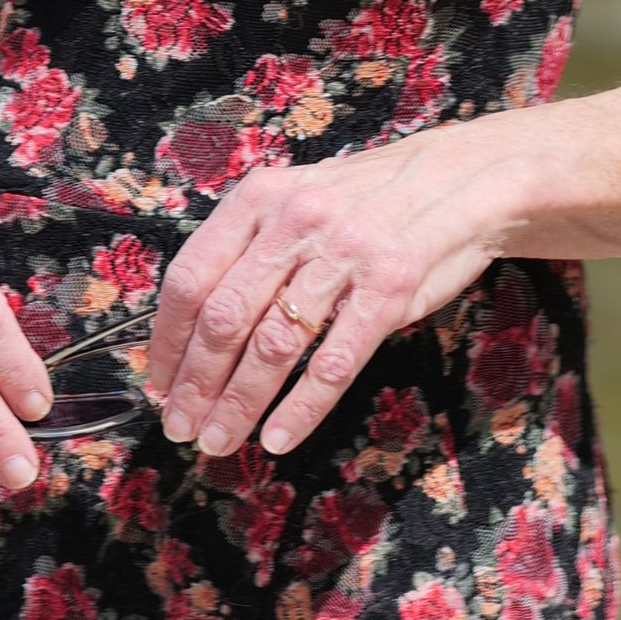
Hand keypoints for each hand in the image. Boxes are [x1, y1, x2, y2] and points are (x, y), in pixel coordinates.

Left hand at [144, 131, 513, 459]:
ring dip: (238, 403)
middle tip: (179, 426)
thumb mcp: (298, 200)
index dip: (166, 339)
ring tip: (217, 440)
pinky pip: (333, 362)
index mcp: (259, 198)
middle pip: (223, 318)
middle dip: (194, 383)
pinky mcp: (388, 291)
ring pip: (272, 346)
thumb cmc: (369, 200)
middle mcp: (294, 223)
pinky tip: (278, 438)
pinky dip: (301, 408)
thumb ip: (251, 250)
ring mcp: (343, 256)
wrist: (463, 180)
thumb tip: (196, 328)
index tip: (157, 382)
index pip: (190, 277)